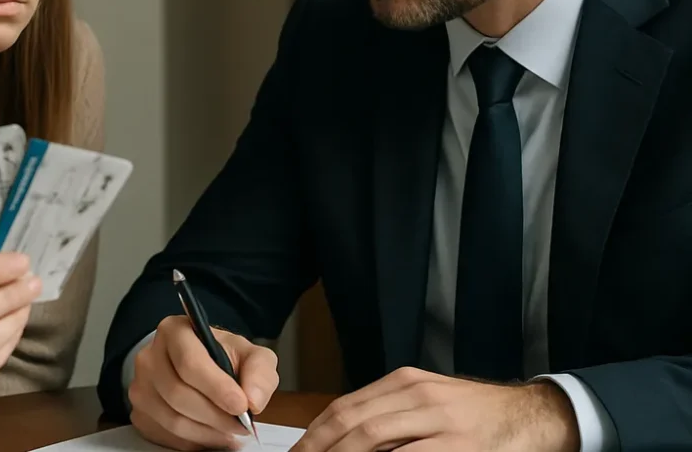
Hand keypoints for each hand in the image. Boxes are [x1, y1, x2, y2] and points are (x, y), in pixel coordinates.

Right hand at [128, 315, 279, 450]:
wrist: (195, 364)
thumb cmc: (221, 357)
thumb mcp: (248, 354)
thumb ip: (259, 370)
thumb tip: (253, 399)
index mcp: (175, 331)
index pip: (190, 362)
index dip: (217, 388)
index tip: (241, 406)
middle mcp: (150, 356)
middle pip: (178, 394)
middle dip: (215, 416)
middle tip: (241, 425)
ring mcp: (140, 385)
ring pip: (172, 419)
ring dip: (207, 432)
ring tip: (229, 431)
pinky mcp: (139, 412)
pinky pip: (166, 435)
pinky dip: (193, 441)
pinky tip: (211, 433)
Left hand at [290, 367, 579, 451]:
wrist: (529, 415)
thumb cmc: (472, 413)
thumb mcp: (426, 401)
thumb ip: (388, 414)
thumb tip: (341, 439)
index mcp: (404, 382)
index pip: (346, 406)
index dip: (316, 433)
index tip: (298, 451)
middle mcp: (417, 395)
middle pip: (354, 423)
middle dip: (322, 447)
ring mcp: (438, 421)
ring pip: (374, 439)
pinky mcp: (457, 447)